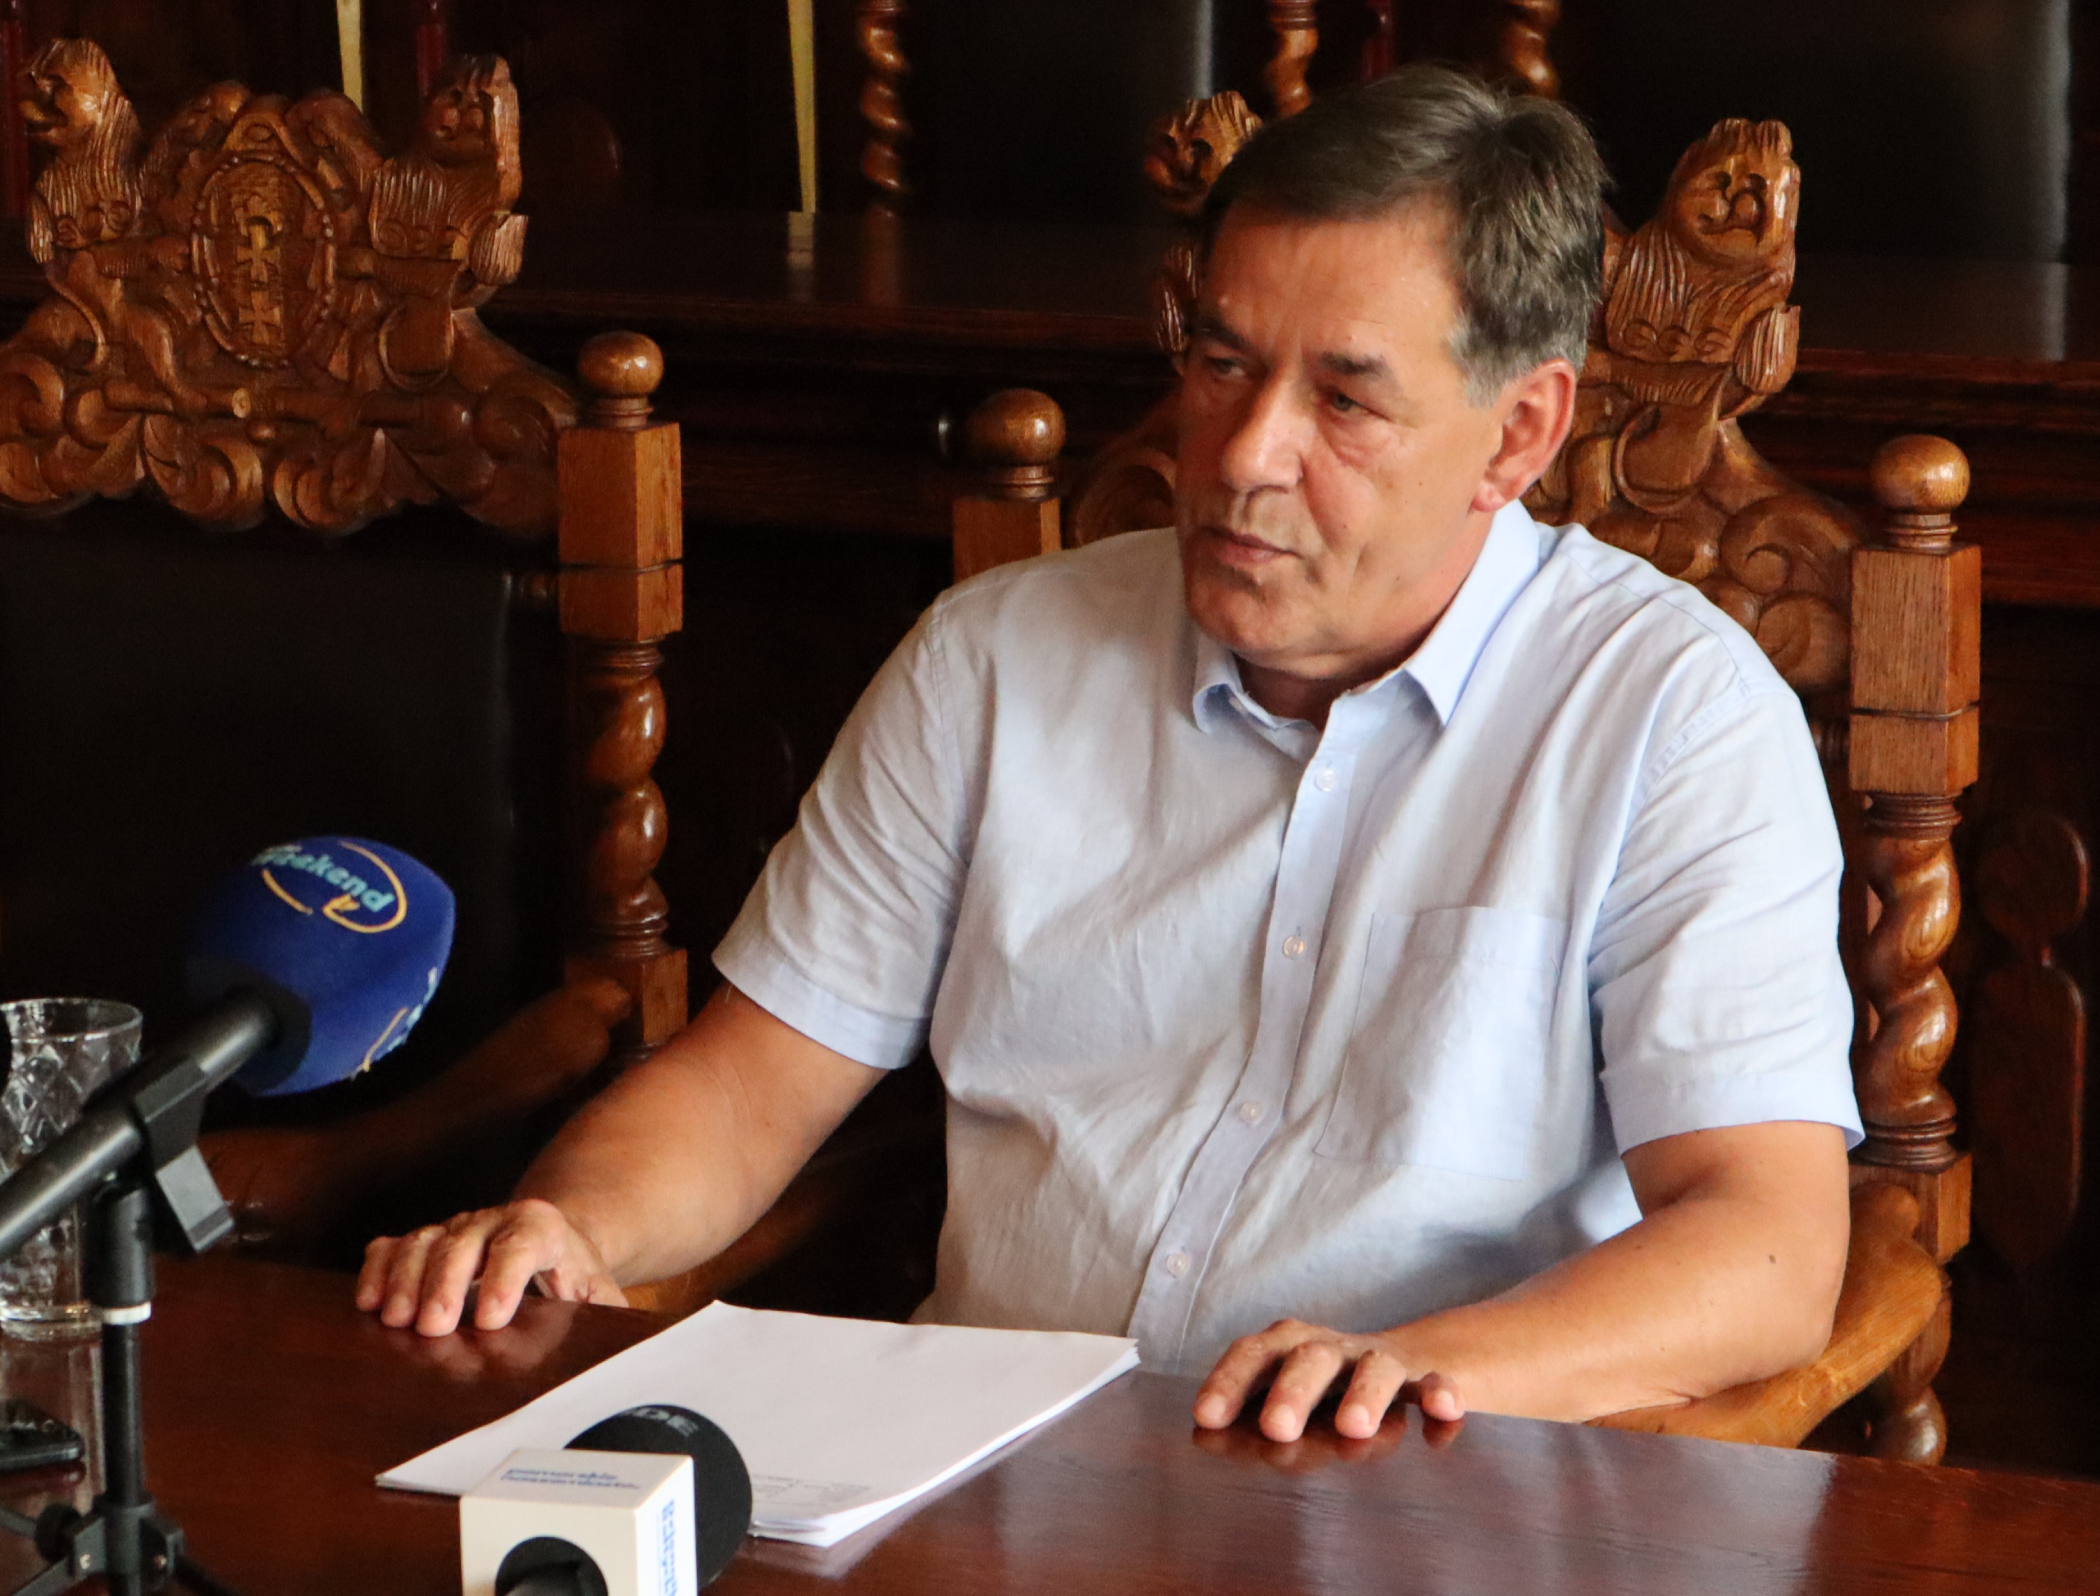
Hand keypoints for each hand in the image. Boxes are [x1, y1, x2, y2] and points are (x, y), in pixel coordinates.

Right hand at [356, 1198, 625, 1336]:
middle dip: (446, 1283)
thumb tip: (623, 1352)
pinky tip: (367, 1302)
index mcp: (543, 1228)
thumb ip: (607, 1315)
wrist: (553, 1241)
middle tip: (433, 1328)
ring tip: (395, 1321)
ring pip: (424, 1240)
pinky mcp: (426, 1240)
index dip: (505, 1277)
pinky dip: (377, 1269)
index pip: (524, 1244)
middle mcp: (494, 1220)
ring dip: (405, 1279)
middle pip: (464, 1242)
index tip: (491, 1320)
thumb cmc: (572, 1278)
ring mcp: (456, 1228)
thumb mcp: (598, 1292)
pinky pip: (394, 1245)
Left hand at [1192, 1318, 1465, 1441]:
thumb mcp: (1289, 1400)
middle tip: (1276, 1428)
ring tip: (1353, 1429)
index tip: (1206, 1417)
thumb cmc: (1327, 1392)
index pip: (1253, 1355)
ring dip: (1364, 1394)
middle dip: (1292, 1390)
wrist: (1410, 1364)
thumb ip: (1253, 1418)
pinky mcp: (1426, 1379)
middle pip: (1310, 1357)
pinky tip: (1444, 1415)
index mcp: (1289, 1348)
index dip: (1229, 1383)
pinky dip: (1440, 1395)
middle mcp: (1332, 1349)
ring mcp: (1381, 1361)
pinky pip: (1437, 1382)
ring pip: (1375, 1368)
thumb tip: (1205, 1436)